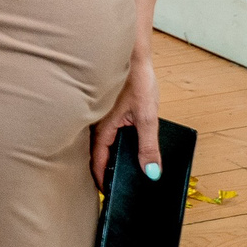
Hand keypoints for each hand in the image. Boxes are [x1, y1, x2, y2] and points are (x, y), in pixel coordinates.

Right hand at [91, 47, 160, 185]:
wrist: (130, 53)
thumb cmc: (137, 81)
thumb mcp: (147, 117)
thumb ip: (148, 146)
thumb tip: (151, 173)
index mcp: (103, 127)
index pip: (98, 160)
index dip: (103, 178)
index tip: (108, 193)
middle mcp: (97, 122)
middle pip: (96, 152)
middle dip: (103, 169)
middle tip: (114, 184)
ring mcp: (100, 113)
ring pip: (98, 140)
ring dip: (106, 155)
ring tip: (118, 168)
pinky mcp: (106, 106)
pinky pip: (104, 129)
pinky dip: (110, 141)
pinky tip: (122, 142)